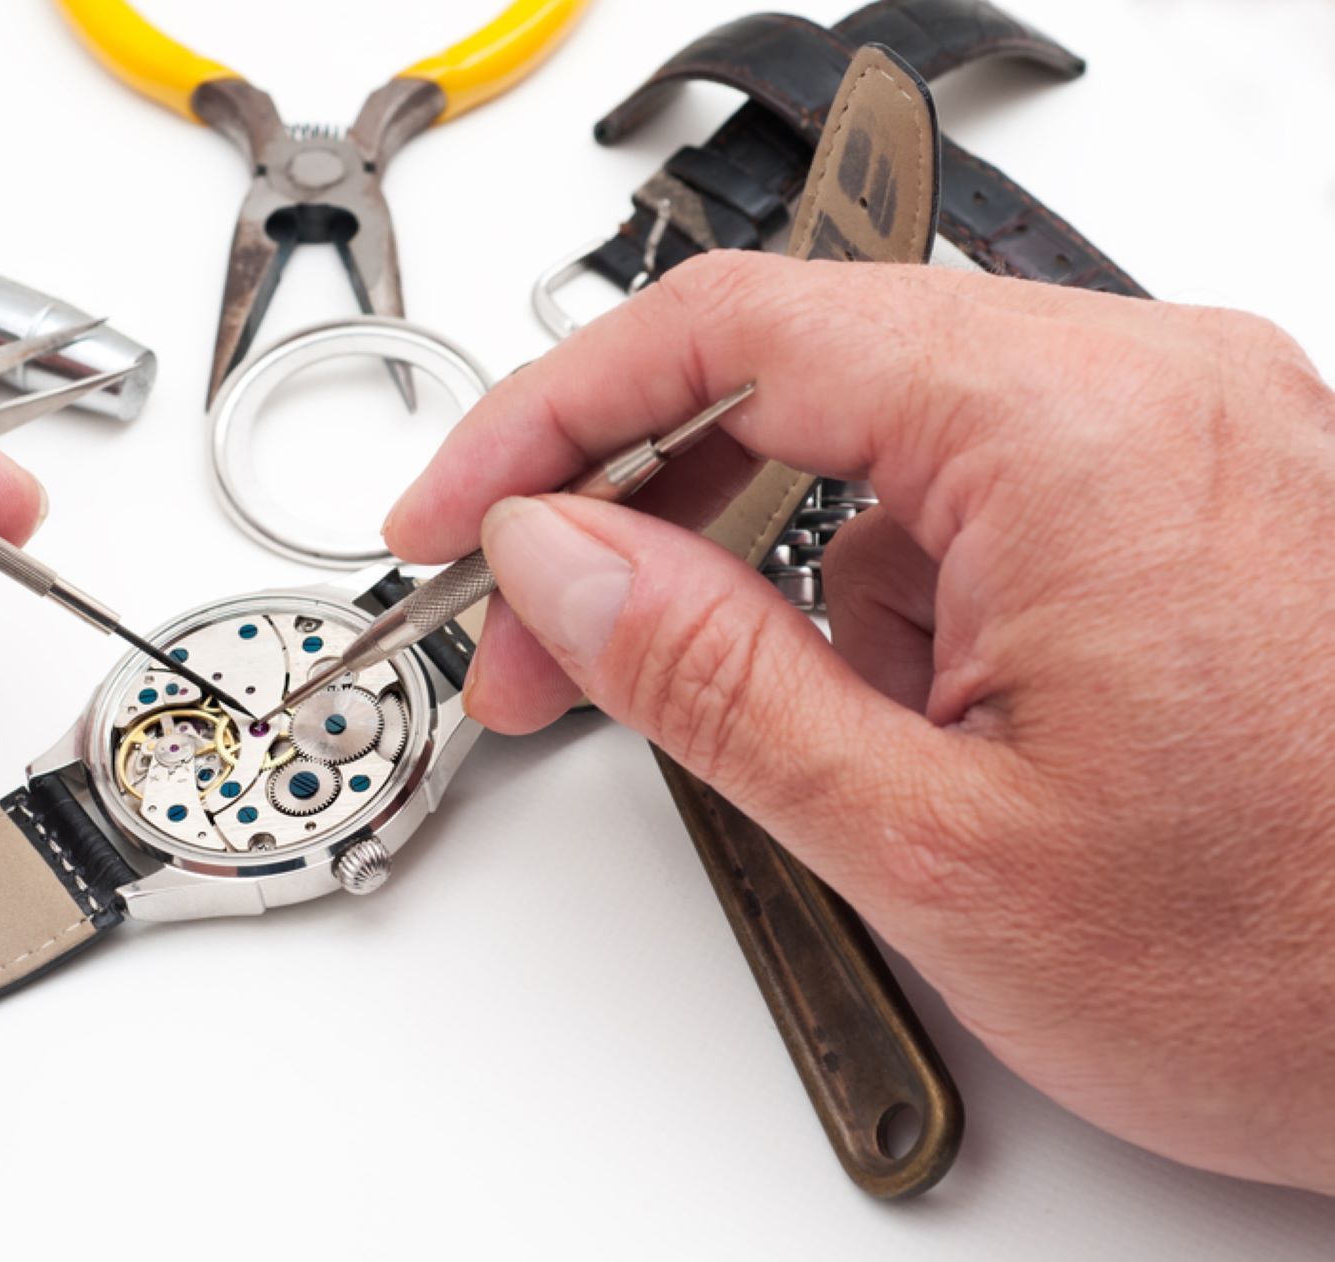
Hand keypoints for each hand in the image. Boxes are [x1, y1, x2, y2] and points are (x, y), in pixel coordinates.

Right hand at [385, 251, 1334, 1192]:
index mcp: (1075, 427)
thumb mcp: (932, 841)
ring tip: (807, 743)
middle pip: (799, 378)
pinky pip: (978, 508)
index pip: (730, 332)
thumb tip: (559, 560)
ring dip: (784, 580)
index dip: (548, 418)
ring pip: (883, 454)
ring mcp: (1185, 442)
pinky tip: (916, 733)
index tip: (454, 510)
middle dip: (645, 514)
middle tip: (545, 642)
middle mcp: (1149, 390)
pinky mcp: (1195, 507)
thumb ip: (710, 676)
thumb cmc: (1308, 963)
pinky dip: (897, 605)